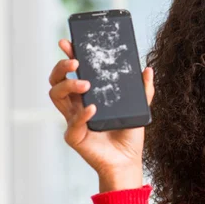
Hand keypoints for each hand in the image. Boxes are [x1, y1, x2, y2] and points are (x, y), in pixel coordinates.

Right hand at [48, 39, 154, 191]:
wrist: (128, 161)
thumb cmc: (129, 137)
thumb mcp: (140, 109)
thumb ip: (143, 90)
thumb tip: (148, 69)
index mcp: (87, 97)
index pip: (71, 73)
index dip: (67, 57)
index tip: (69, 42)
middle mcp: (76, 106)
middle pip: (56, 81)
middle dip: (61, 67)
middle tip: (75, 62)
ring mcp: (73, 120)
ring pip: (56, 96)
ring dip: (69, 85)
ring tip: (87, 83)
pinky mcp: (74, 137)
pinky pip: (72, 123)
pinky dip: (82, 114)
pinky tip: (93, 108)